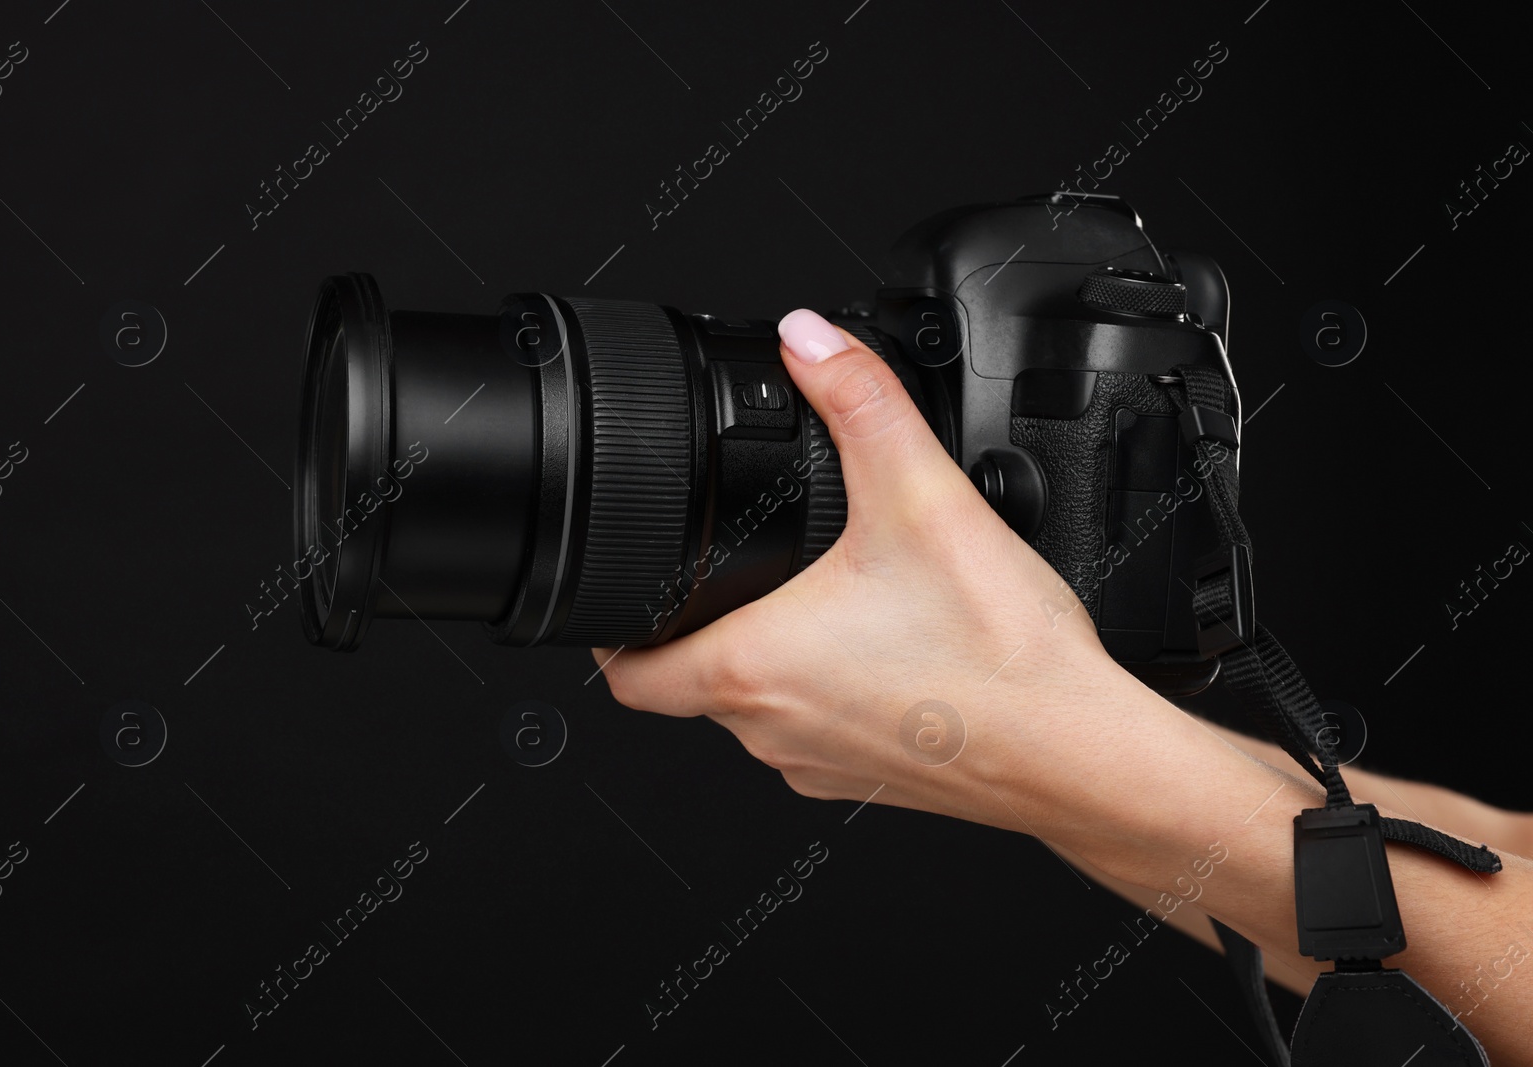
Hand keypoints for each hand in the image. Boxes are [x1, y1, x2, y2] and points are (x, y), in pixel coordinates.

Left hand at [591, 308, 1174, 839]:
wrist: (1083, 754)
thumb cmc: (1002, 660)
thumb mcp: (921, 497)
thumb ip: (860, 401)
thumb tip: (809, 340)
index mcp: (752, 669)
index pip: (626, 676)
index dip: (608, 636)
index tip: (617, 599)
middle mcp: (771, 729)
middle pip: (688, 685)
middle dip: (697, 625)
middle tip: (722, 571)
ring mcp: (818, 764)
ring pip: (753, 709)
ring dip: (762, 656)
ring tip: (810, 597)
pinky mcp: (868, 778)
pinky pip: (813, 731)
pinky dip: (821, 689)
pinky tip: (876, 647)